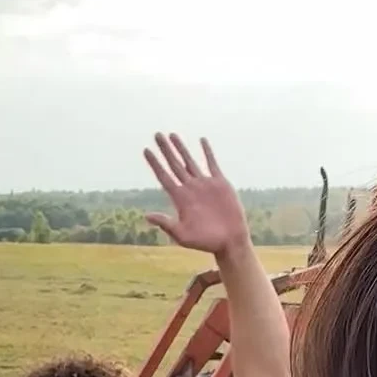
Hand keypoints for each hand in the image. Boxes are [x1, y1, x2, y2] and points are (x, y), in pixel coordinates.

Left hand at [143, 133, 251, 258]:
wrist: (230, 241)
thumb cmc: (206, 242)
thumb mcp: (183, 235)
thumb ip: (166, 224)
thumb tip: (147, 216)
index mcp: (180, 199)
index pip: (164, 176)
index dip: (155, 163)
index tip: (146, 150)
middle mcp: (190, 189)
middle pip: (174, 165)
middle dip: (165, 150)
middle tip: (157, 135)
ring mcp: (205, 185)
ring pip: (189, 161)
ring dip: (181, 148)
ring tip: (172, 135)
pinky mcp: (220, 184)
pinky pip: (212, 164)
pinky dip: (207, 152)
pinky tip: (201, 140)